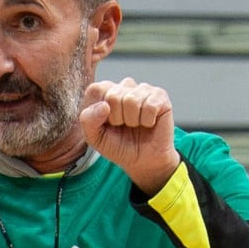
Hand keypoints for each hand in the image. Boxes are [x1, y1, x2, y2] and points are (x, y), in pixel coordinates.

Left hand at [79, 77, 177, 192]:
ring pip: (131, 100)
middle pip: (113, 96)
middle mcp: (123, 86)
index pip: (96, 90)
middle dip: (117, 119)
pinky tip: (149, 123)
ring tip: (136, 125)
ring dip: (133, 121)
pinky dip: (148, 121)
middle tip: (123, 126)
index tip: (107, 124)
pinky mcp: (160, 96)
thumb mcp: (94, 137)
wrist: (143, 161)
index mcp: (105, 91)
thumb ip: (88, 120)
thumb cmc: (119, 146)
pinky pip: (150, 106)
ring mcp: (142, 89)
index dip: (99, 112)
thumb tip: (105, 105)